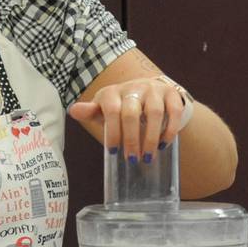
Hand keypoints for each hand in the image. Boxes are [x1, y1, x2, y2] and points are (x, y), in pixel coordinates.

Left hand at [68, 77, 187, 162]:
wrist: (146, 90)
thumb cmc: (120, 106)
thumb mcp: (103, 108)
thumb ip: (90, 112)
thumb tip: (73, 110)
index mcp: (113, 92)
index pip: (111, 111)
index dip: (113, 133)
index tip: (114, 152)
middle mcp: (134, 87)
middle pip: (132, 113)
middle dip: (131, 139)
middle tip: (132, 159)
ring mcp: (153, 89)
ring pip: (154, 112)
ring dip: (151, 137)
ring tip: (148, 156)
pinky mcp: (171, 93)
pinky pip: (174, 111)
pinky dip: (170, 129)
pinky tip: (164, 144)